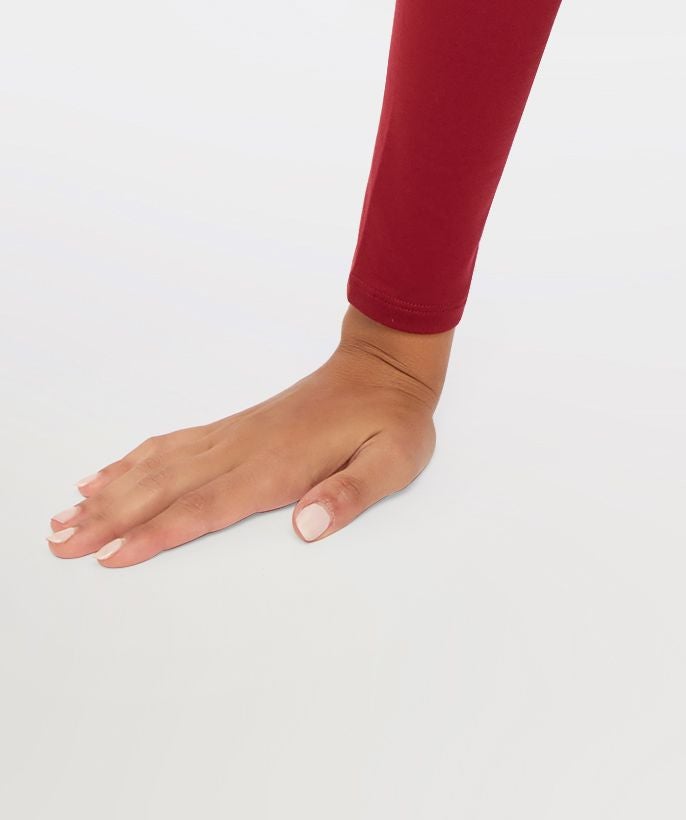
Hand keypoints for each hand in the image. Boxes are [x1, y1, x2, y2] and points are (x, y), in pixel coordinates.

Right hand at [46, 307, 452, 568]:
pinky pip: (175, 444)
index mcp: (277, 466)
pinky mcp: (236, 428)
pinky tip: (107, 474)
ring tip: (63, 517)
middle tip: (58, 544)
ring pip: (161, 466)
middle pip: (166, 488)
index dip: (157, 534)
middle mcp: (245, 449)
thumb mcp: (393, 461)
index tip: (110, 555)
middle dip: (110, 519)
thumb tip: (308, 526)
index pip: (206, 507)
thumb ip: (351, 494)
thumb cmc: (393, 420)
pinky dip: (135, 460)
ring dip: (111, 492)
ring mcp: (236, 435)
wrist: (388, 363)